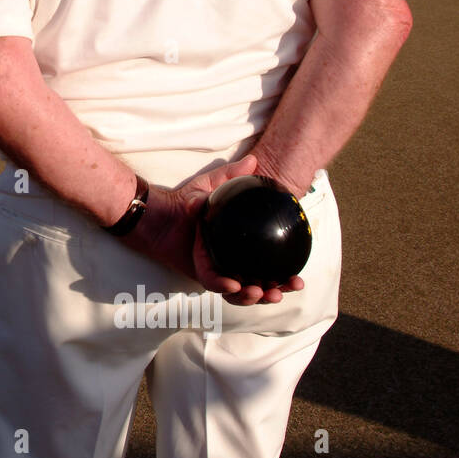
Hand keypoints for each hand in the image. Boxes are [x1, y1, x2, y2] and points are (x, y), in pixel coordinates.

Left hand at [124, 155, 302, 305]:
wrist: (159, 212)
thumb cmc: (183, 200)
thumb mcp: (210, 185)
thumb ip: (231, 175)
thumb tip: (253, 161)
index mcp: (239, 248)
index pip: (268, 265)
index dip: (285, 275)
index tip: (298, 276)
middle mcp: (230, 262)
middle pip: (259, 284)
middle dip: (276, 291)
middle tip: (286, 288)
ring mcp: (216, 269)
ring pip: (239, 292)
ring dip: (254, 296)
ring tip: (266, 293)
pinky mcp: (199, 273)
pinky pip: (215, 284)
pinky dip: (226, 287)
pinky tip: (237, 285)